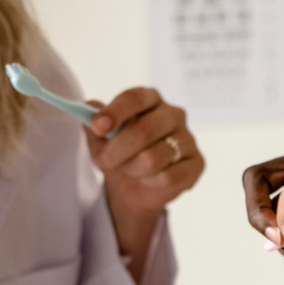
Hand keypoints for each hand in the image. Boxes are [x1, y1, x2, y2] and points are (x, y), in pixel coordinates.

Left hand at [86, 88, 203, 244]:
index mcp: (150, 99)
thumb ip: (92, 121)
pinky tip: (149, 179)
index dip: (116, 112)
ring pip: (153, 159)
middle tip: (104, 161)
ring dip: (132, 169)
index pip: (136, 98)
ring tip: (130, 169)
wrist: (134, 186)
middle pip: (144, 130)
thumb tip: (86, 110)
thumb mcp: (99, 138)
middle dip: (117, 151)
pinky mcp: (197, 163)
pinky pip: (168, 177)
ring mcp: (188, 138)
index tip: (97, 127)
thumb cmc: (119, 153)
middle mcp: (174, 114)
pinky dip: (150, 183)